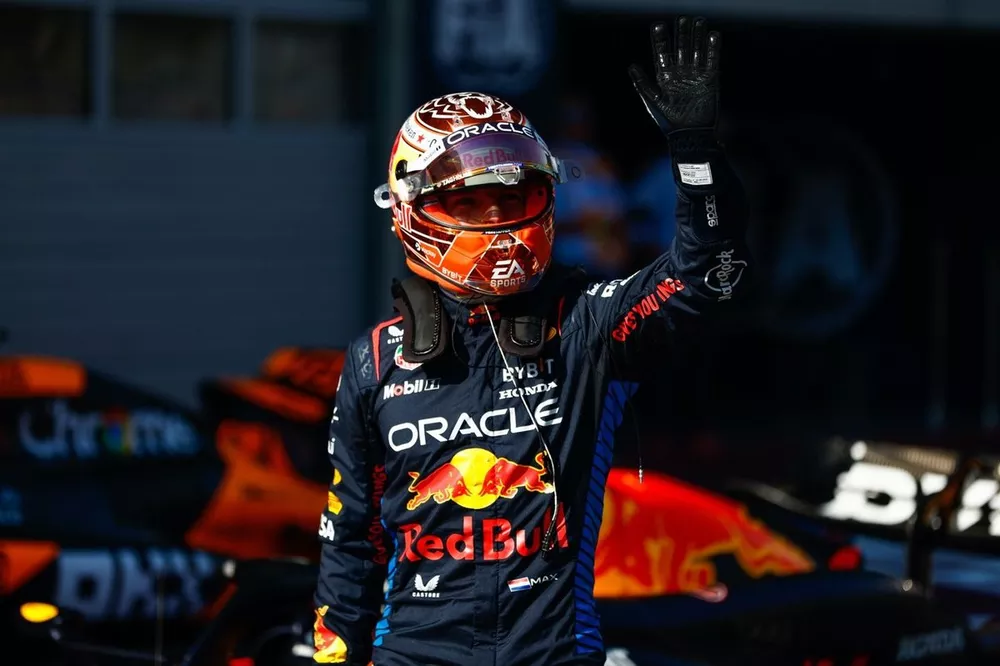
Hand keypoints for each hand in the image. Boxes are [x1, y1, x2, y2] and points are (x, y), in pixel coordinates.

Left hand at [628, 16, 720, 134]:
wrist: (689, 136)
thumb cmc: (668, 122)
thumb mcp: (653, 101)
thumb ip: (642, 84)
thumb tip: (631, 66)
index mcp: (665, 77)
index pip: (662, 53)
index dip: (660, 40)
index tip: (658, 25)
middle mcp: (680, 73)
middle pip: (681, 48)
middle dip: (681, 34)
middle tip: (682, 18)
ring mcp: (696, 76)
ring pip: (696, 51)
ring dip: (697, 36)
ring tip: (698, 21)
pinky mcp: (710, 80)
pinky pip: (712, 61)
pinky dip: (712, 49)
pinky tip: (712, 35)